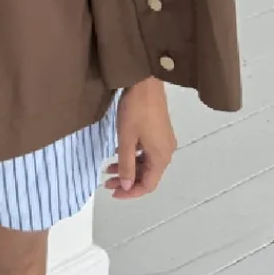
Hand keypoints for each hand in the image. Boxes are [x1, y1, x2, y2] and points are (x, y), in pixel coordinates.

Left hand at [105, 78, 176, 199]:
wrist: (146, 81)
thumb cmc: (135, 110)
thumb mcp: (127, 139)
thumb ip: (126, 165)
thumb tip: (127, 187)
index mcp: (161, 156)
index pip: (148, 185)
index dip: (131, 193)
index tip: (113, 193)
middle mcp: (166, 151)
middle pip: (148, 175)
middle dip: (127, 181)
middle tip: (106, 182)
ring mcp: (164, 141)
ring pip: (146, 163)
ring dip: (128, 168)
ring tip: (108, 168)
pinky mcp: (160, 131)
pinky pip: (147, 151)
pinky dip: (133, 156)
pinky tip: (118, 153)